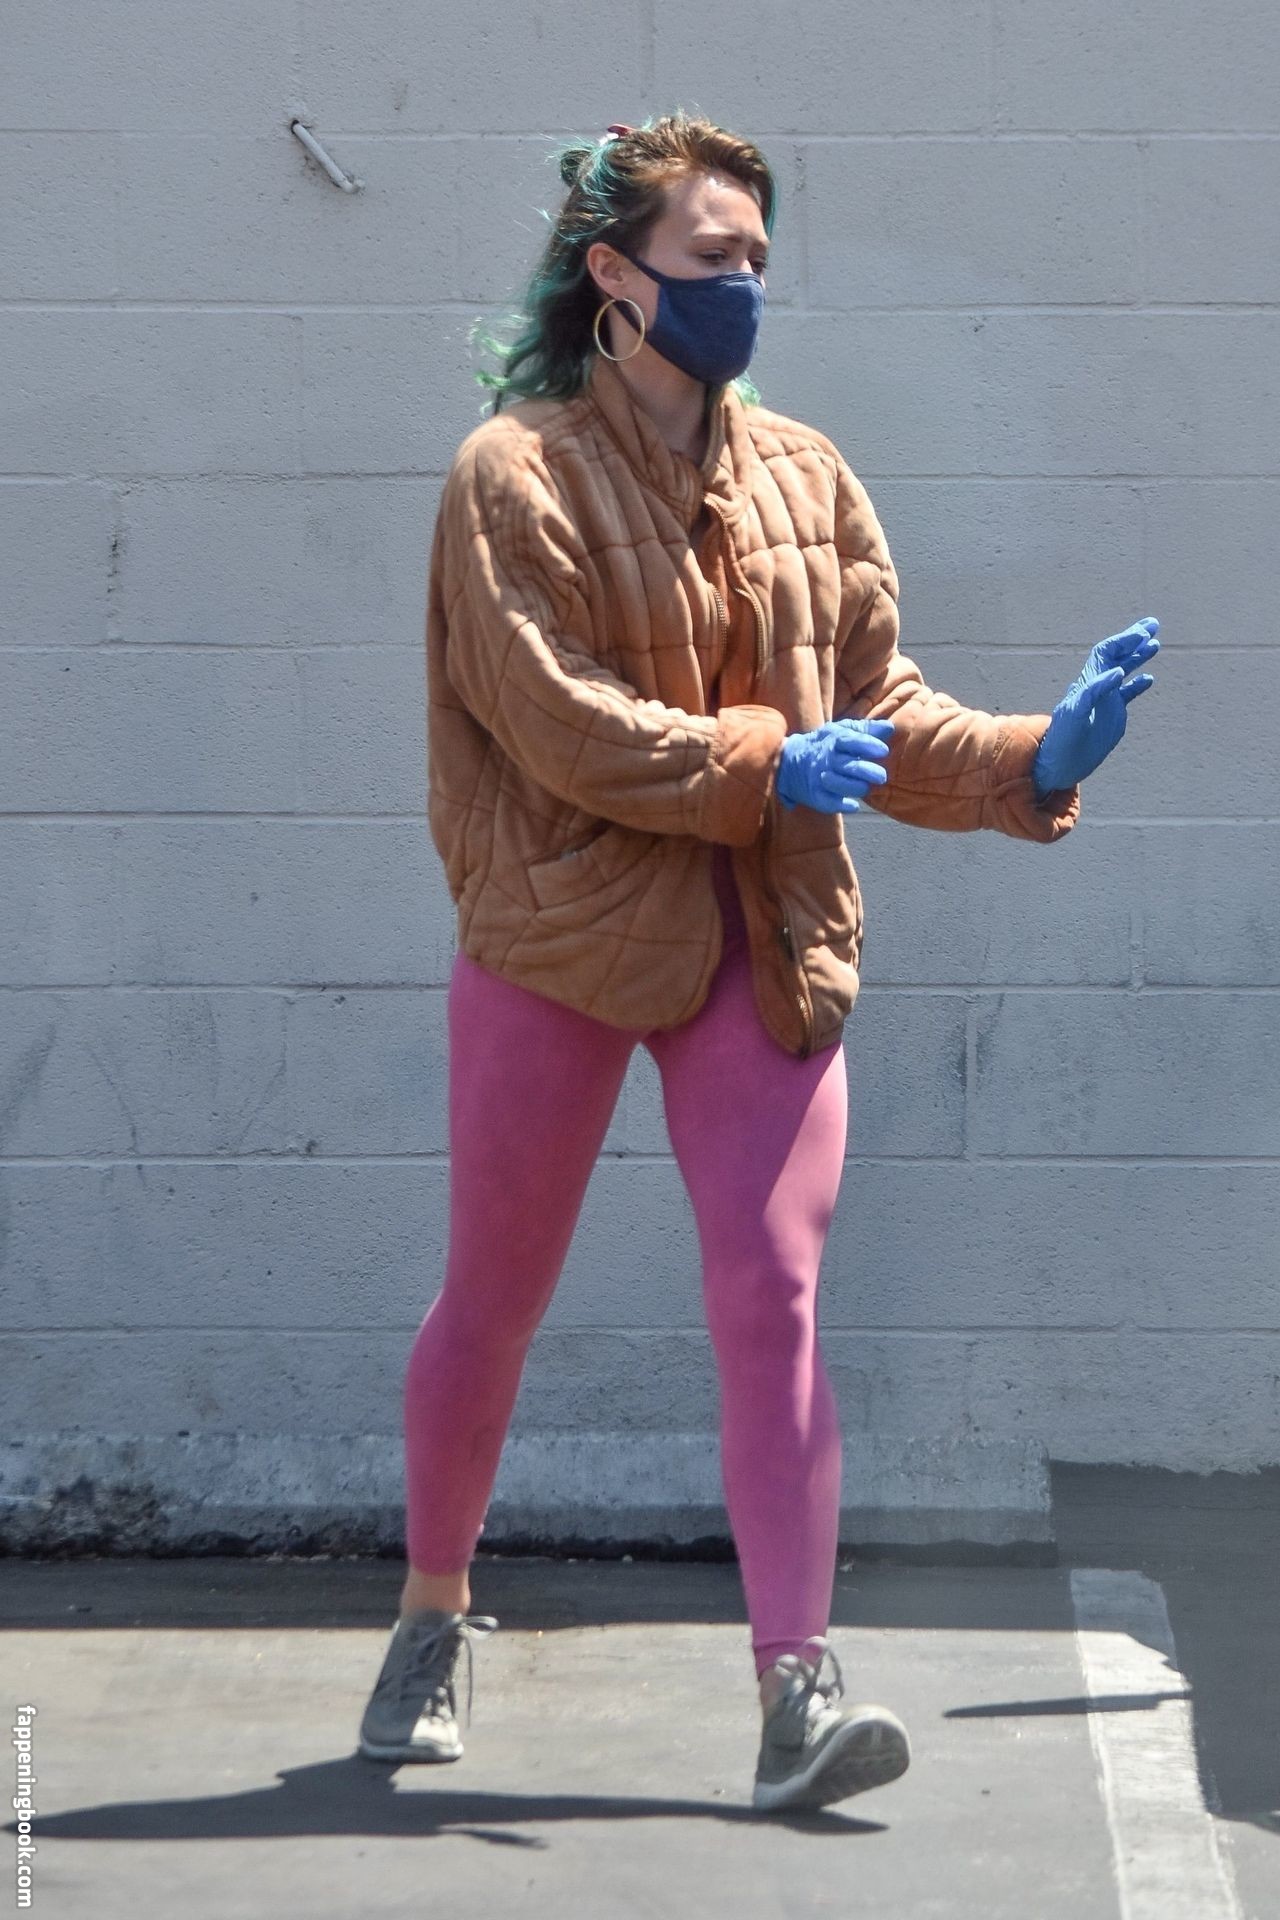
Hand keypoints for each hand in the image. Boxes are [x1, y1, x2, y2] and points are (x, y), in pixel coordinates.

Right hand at [776, 717, 895, 813]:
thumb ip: (866, 730)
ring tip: (866, 788)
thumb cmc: (826, 745)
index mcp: (834, 740)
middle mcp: (827, 759)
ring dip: (854, 788)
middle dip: (865, 771)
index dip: (867, 744)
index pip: (849, 740)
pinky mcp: (815, 795)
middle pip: (846, 764)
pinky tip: (853, 806)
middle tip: (882, 776)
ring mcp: (819, 777)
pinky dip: (841, 805)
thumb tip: (889, 728)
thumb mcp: (842, 731)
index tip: (883, 750)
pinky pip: (827, 802)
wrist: (789, 762)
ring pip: (837, 784)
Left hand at [1031, 616, 1159, 797]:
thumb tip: (1118, 671)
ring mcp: (1105, 700)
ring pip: (1124, 671)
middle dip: (1134, 639)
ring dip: (1138, 656)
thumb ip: (1093, 692)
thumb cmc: (1062, 739)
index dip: (1124, 641)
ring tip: (1155, 644)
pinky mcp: (1111, 714)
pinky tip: (1149, 678)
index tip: (1143, 634)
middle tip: (1153, 625)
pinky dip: (1138, 685)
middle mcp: (1097, 687)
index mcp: (1087, 683)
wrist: (1059, 763)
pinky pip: (1126, 694)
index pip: (1107, 653)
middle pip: (1116, 655)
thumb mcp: (1075, 715)